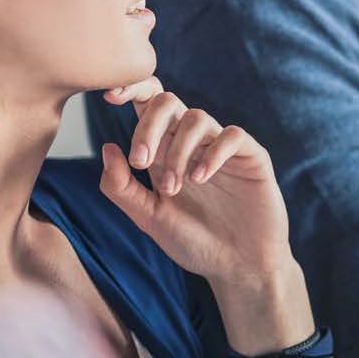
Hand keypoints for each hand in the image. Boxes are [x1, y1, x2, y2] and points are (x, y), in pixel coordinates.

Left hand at [98, 76, 313, 353]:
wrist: (238, 268)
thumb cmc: (194, 243)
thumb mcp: (149, 219)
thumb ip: (122, 188)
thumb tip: (107, 147)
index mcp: (164, 150)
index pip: (148, 104)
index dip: (130, 89)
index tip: (109, 97)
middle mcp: (192, 143)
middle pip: (168, 102)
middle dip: (149, 126)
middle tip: (140, 162)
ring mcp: (222, 148)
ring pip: (197, 118)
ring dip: (177, 151)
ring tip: (174, 187)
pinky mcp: (251, 157)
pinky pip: (231, 136)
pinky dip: (212, 153)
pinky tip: (201, 178)